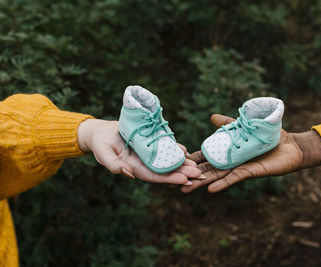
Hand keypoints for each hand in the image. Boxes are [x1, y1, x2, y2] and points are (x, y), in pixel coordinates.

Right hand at [78, 119, 200, 183]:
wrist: (101, 131)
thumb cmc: (100, 143)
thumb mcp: (103, 153)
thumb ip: (113, 165)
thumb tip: (129, 174)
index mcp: (134, 167)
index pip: (154, 175)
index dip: (169, 178)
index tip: (184, 180)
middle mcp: (143, 162)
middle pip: (164, 170)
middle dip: (181, 173)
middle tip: (198, 174)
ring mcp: (147, 153)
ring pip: (167, 160)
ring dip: (182, 163)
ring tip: (197, 166)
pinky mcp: (149, 143)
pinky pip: (164, 147)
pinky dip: (175, 149)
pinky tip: (186, 151)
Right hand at [181, 114, 320, 192]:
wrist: (292, 146)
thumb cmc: (270, 137)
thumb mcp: (245, 126)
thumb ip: (229, 123)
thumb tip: (212, 117)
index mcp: (229, 151)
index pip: (207, 156)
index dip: (193, 159)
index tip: (176, 162)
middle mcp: (232, 162)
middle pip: (208, 169)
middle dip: (192, 175)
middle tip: (173, 182)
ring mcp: (240, 167)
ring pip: (217, 176)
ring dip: (202, 182)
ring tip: (185, 189)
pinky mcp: (250, 171)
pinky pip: (234, 178)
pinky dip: (222, 184)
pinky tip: (210, 190)